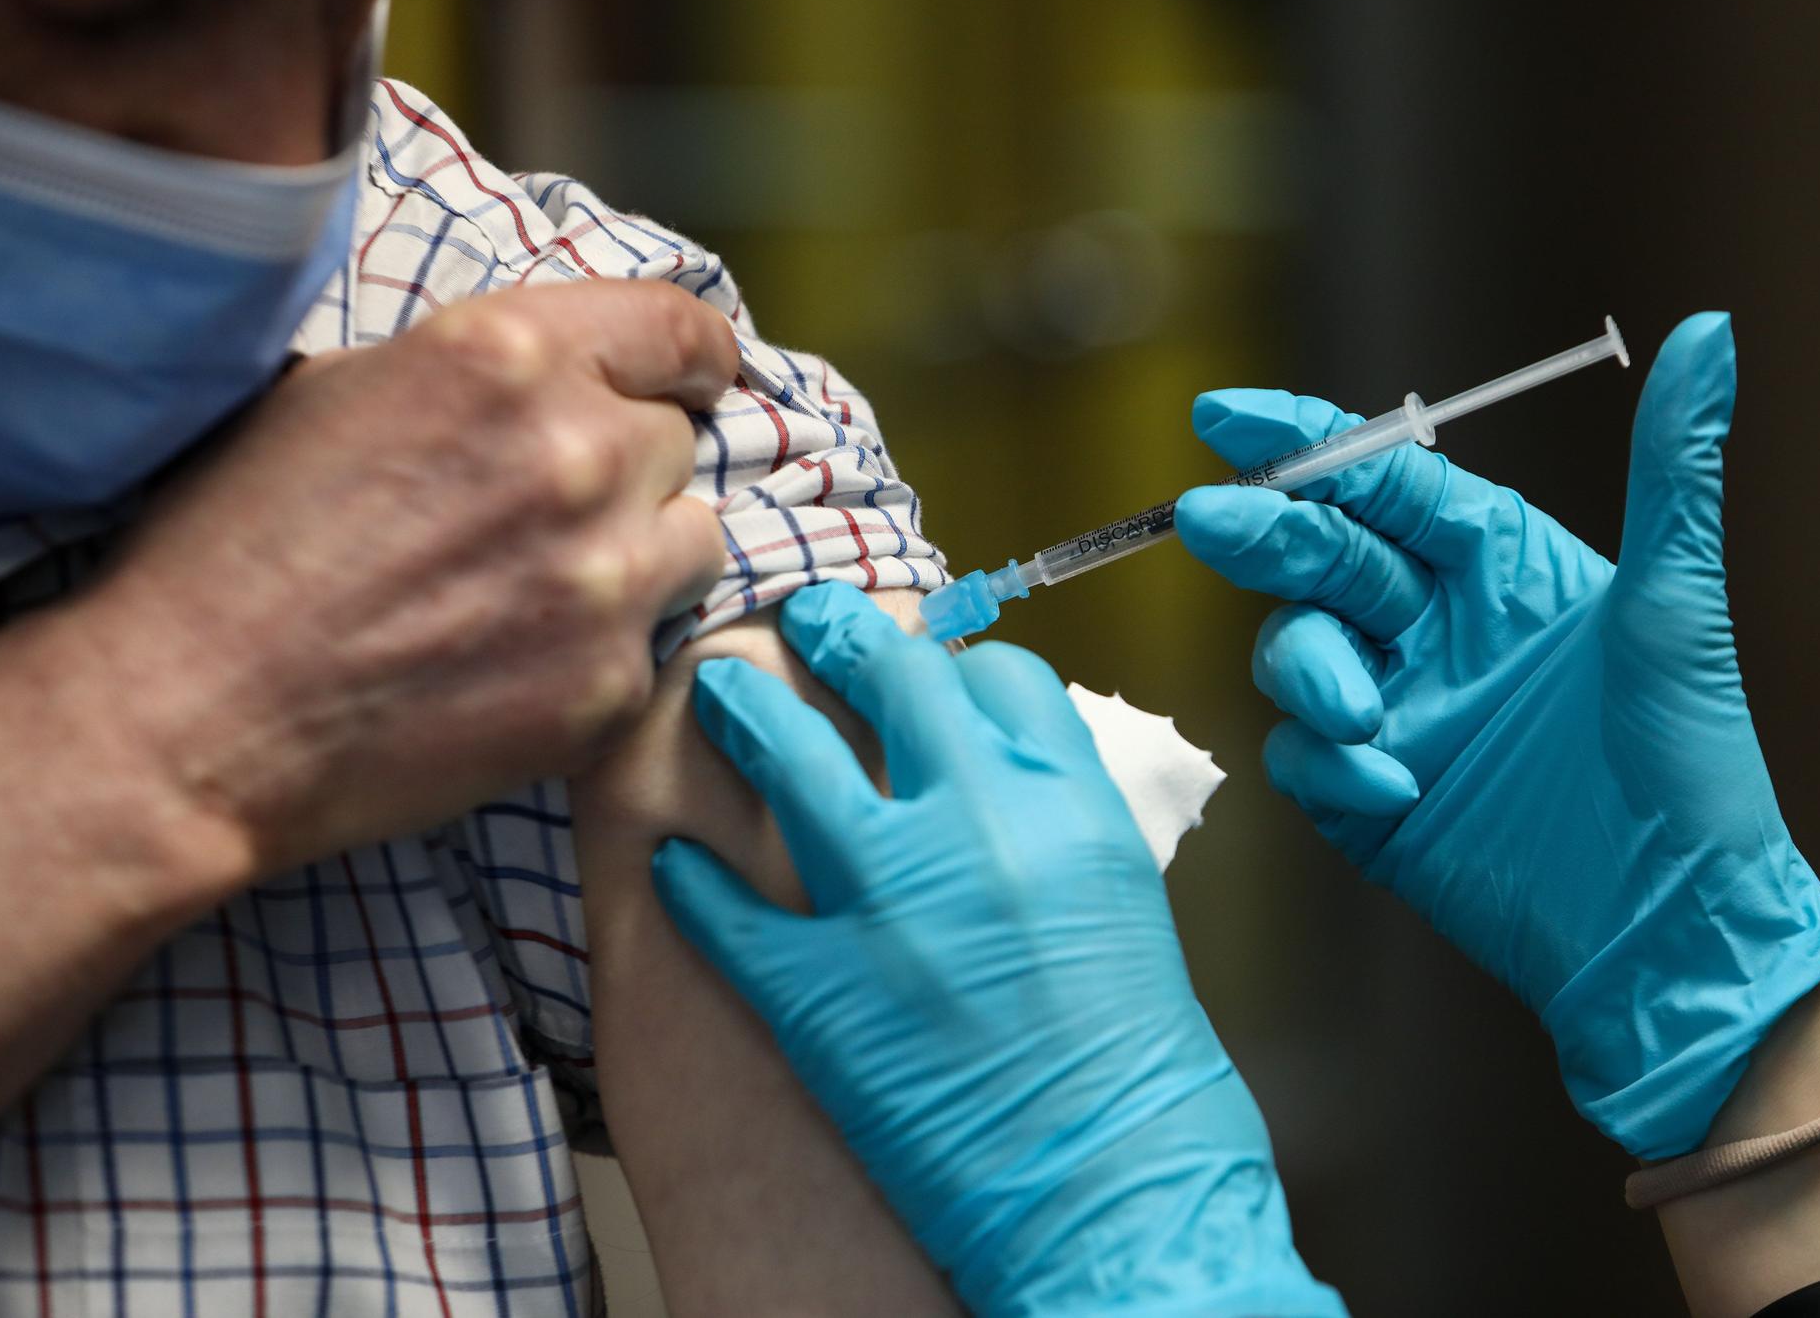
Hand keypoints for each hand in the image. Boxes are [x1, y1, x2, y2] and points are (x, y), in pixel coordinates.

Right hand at [66, 280, 734, 872]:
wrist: (195, 715)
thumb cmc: (233, 545)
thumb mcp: (341, 392)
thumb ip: (477, 375)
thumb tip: (555, 381)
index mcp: (505, 356)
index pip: (676, 327)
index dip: (698, 353)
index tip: (703, 376)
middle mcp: (576, 454)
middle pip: (671, 442)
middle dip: (624, 468)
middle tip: (541, 513)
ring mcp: (607, 577)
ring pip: (691, 540)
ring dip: (637, 554)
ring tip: (538, 589)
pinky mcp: (611, 685)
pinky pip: (653, 643)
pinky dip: (604, 648)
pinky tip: (514, 663)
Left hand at [652, 584, 1343, 1316]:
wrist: (1117, 1200)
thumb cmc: (1142, 1076)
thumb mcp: (1123, 906)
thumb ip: (1054, 824)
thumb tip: (992, 781)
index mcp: (1072, 805)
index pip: (998, 674)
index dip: (950, 657)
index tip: (921, 664)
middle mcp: (980, 827)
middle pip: (888, 676)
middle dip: (835, 632)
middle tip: (801, 619)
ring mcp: (890, 903)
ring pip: (788, 757)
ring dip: (744, 713)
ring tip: (716, 689)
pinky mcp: (817, 990)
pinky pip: (725, 905)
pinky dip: (694, 879)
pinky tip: (677, 863)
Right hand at [1173, 313, 1819, 1157]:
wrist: (1660, 926)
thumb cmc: (1688, 761)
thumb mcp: (1675, 606)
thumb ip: (1672, 469)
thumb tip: (1710, 332)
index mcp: (1496, 564)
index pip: (1380, 480)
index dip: (1302, 442)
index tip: (1225, 416)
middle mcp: (1434, 624)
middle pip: (1320, 552)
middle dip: (1264, 533)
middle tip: (1213, 522)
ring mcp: (1394, 708)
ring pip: (1293, 649)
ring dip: (1309, 669)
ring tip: (1365, 713)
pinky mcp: (1367, 792)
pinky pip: (1300, 755)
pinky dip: (1327, 763)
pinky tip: (1392, 789)